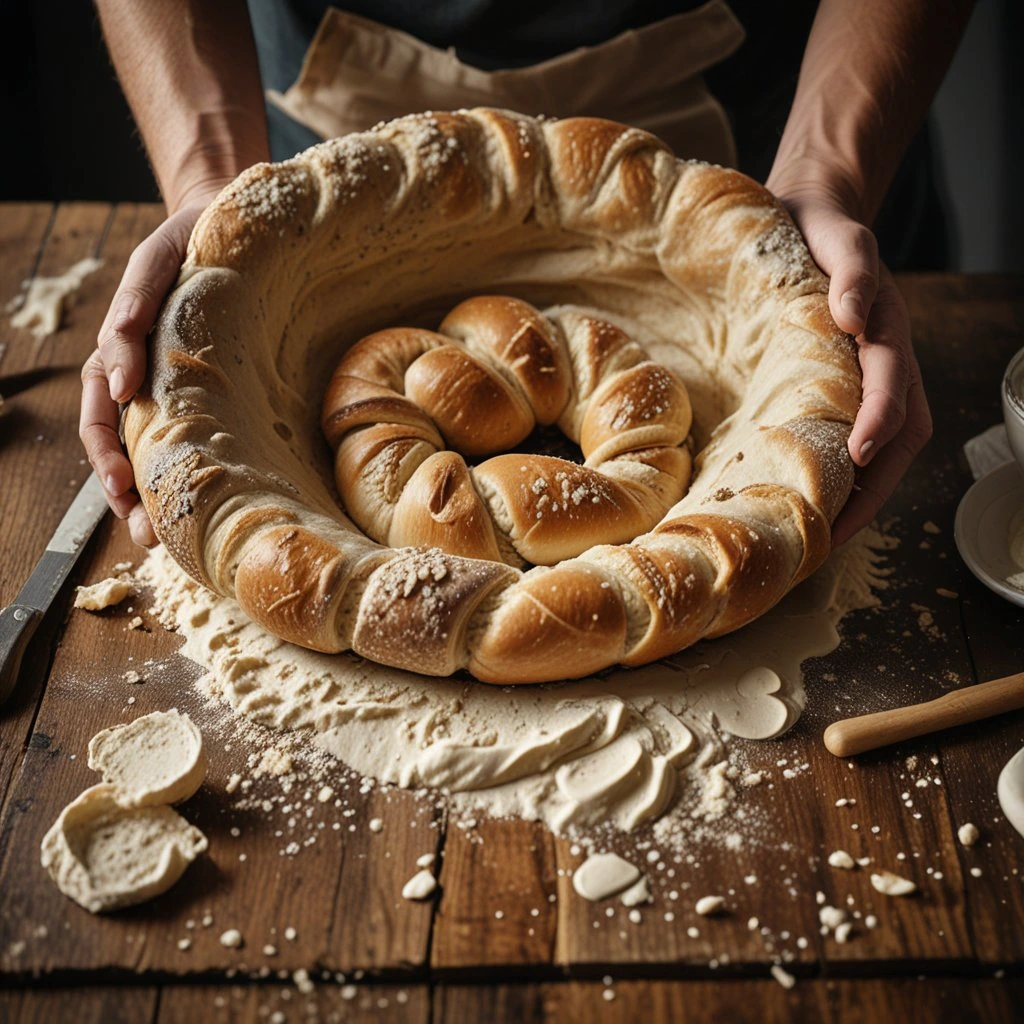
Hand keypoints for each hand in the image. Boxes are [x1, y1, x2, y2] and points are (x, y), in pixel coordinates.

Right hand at [80, 194, 219, 545]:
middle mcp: (146, 381)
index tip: (121, 484)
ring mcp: (179, 391)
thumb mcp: (157, 263)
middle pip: (125, 448)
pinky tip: (207, 502)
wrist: (234, 229)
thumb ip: (135, 304)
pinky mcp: (217, 394)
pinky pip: (199, 437)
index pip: (100, 415)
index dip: (105, 454)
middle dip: (129, 494)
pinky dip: (194, 471)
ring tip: (164, 536)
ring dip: (156, 496)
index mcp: (123, 356)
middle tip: (145, 530)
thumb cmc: (191, 244)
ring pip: (158, 452)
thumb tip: (119, 359)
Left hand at [773, 188, 932, 547]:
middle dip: (874, 486)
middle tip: (834, 533)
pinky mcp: (836, 386)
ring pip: (881, 446)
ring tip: (822, 535)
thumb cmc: (821, 229)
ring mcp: (864, 377)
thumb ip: (852, 270)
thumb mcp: (838, 237)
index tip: (859, 454)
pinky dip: (838, 474)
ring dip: (860, 493)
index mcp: (886, 330)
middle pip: (899, 435)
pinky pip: (846, 438)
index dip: (880, 420)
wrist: (812, 214)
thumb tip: (854, 317)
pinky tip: (808, 500)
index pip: (894, 385)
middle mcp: (883, 361)